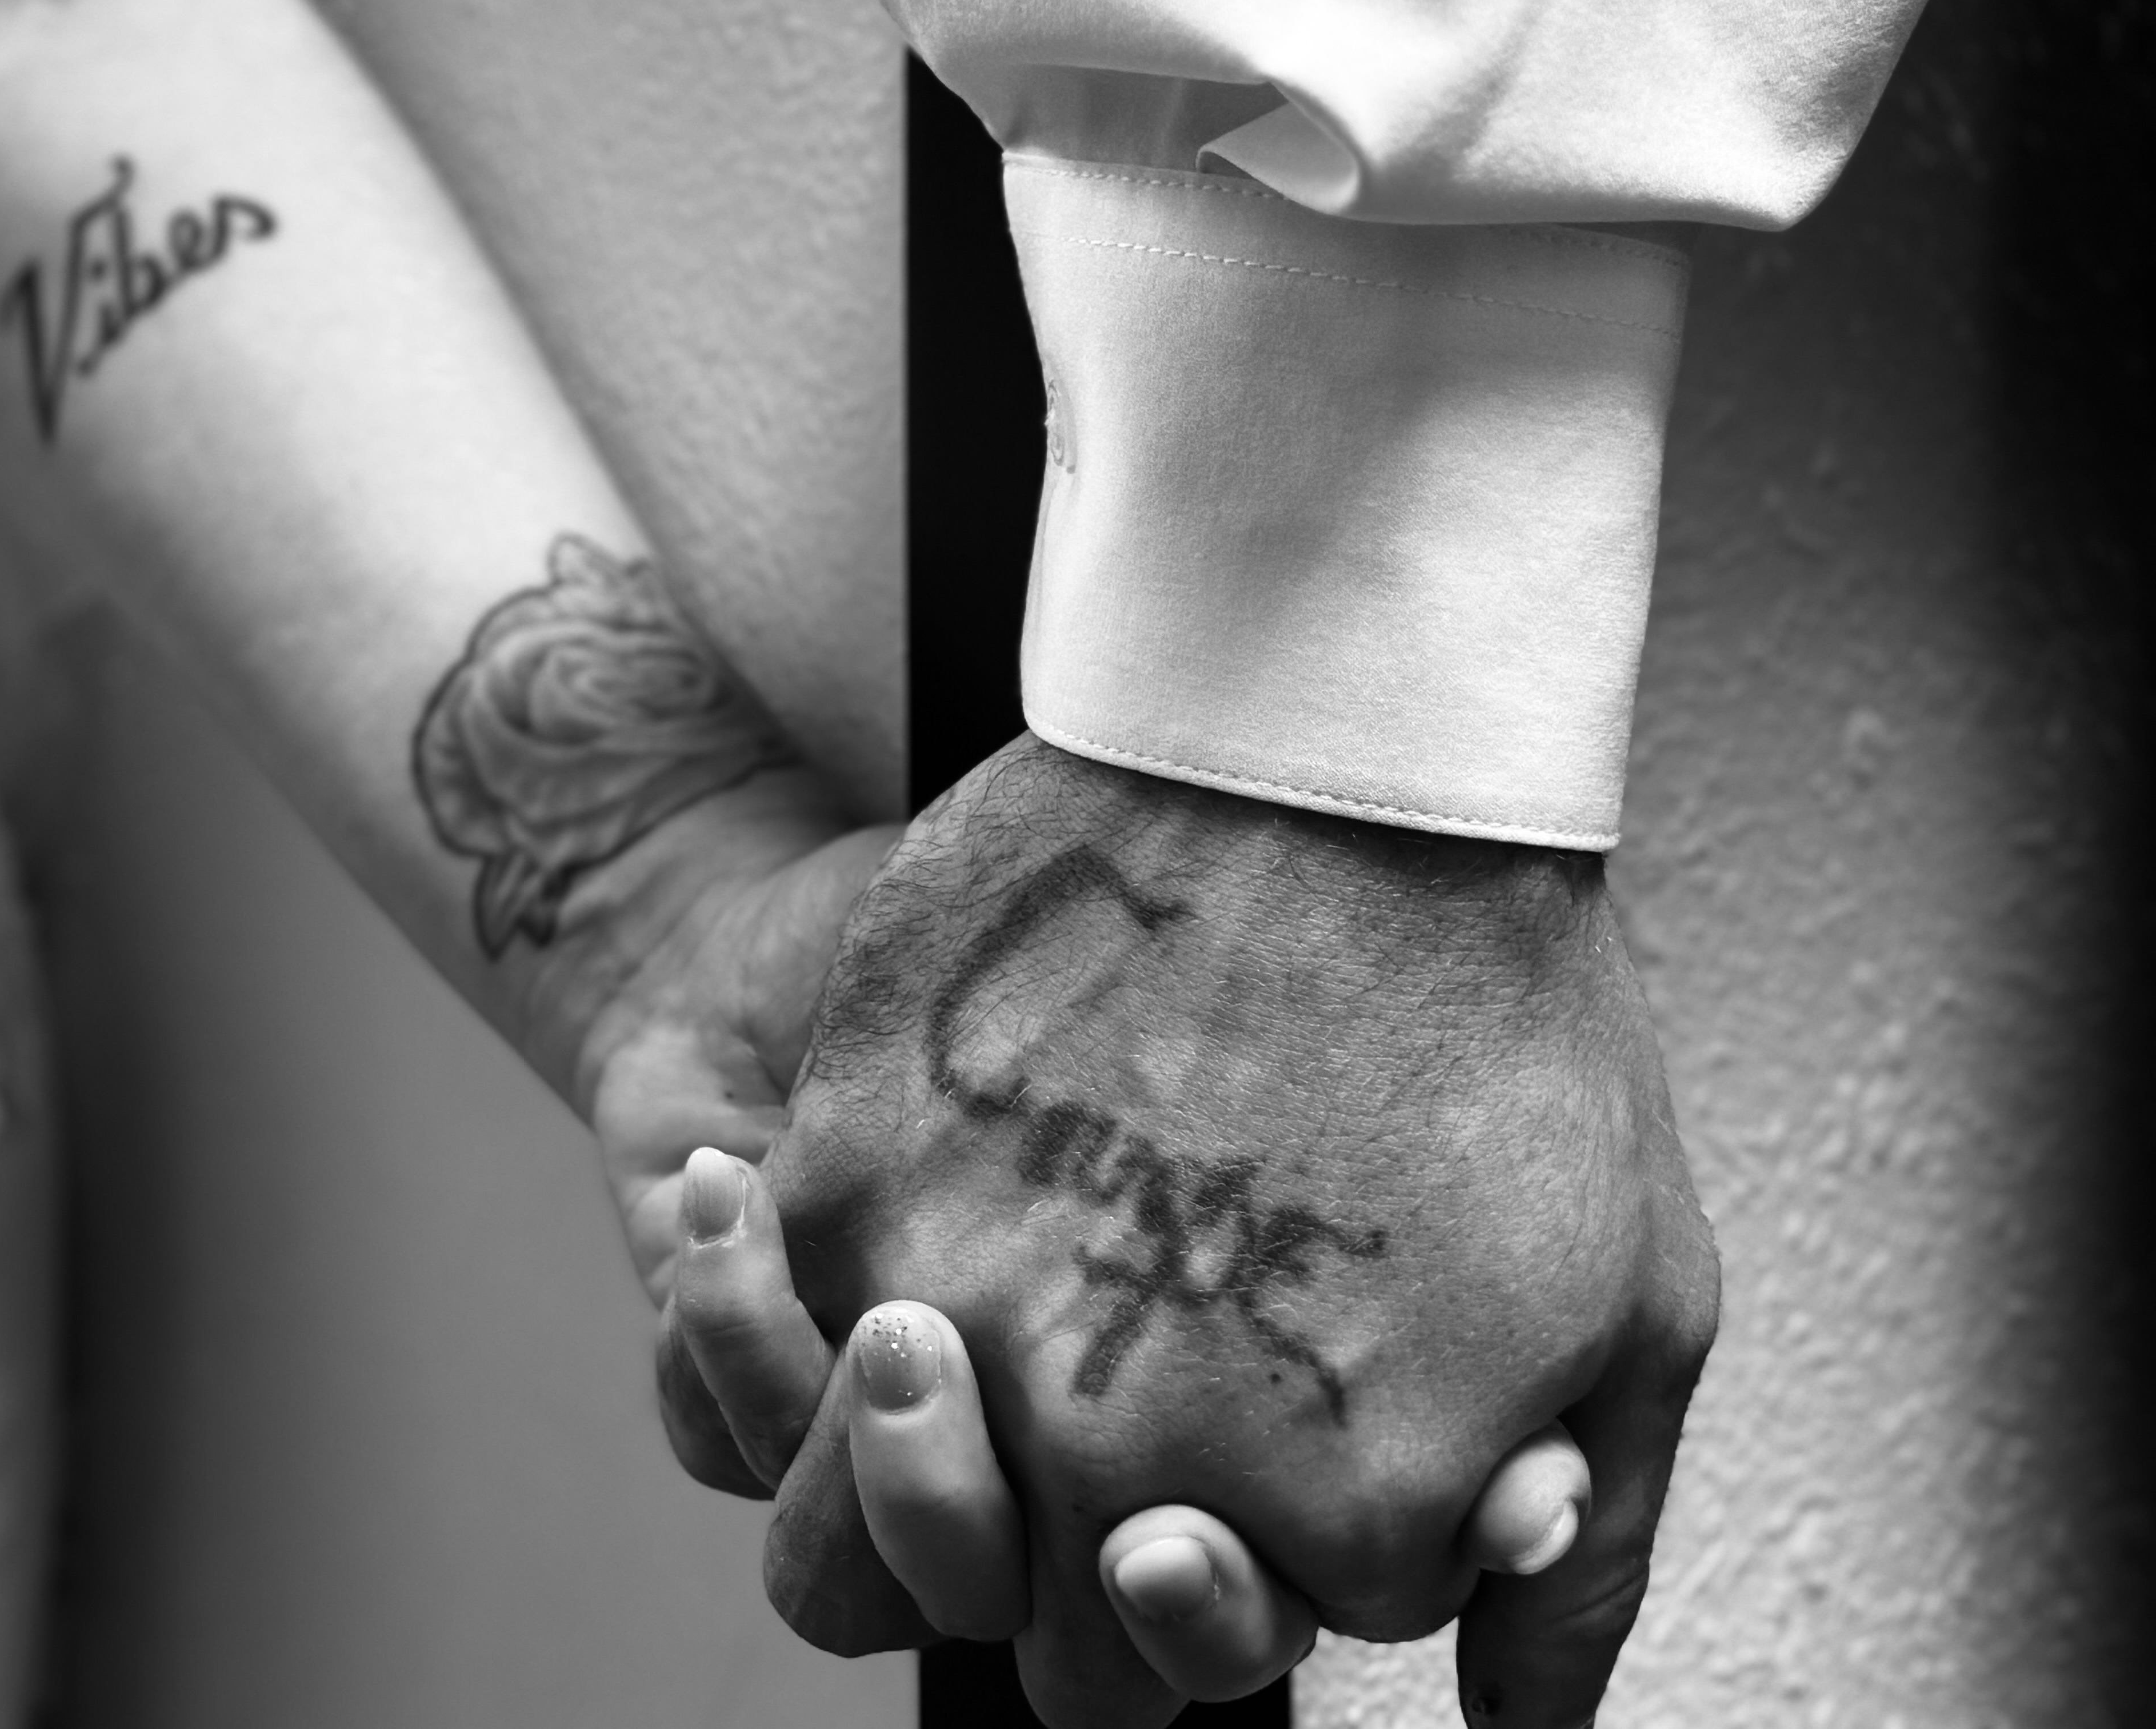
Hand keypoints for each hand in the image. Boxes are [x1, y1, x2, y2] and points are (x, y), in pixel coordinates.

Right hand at [737, 738, 1716, 1726]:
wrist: (1343, 761)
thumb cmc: (1511, 1026)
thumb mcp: (1631, 1316)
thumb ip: (1566, 1566)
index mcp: (1310, 1513)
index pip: (1168, 1664)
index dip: (1182, 1588)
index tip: (1183, 1492)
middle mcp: (1112, 1449)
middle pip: (999, 1630)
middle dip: (1024, 1561)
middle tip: (1059, 1419)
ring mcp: (960, 1313)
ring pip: (833, 1524)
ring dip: (868, 1465)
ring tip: (920, 1341)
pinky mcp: (850, 1170)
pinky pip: (772, 1318)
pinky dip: (768, 1295)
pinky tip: (835, 1205)